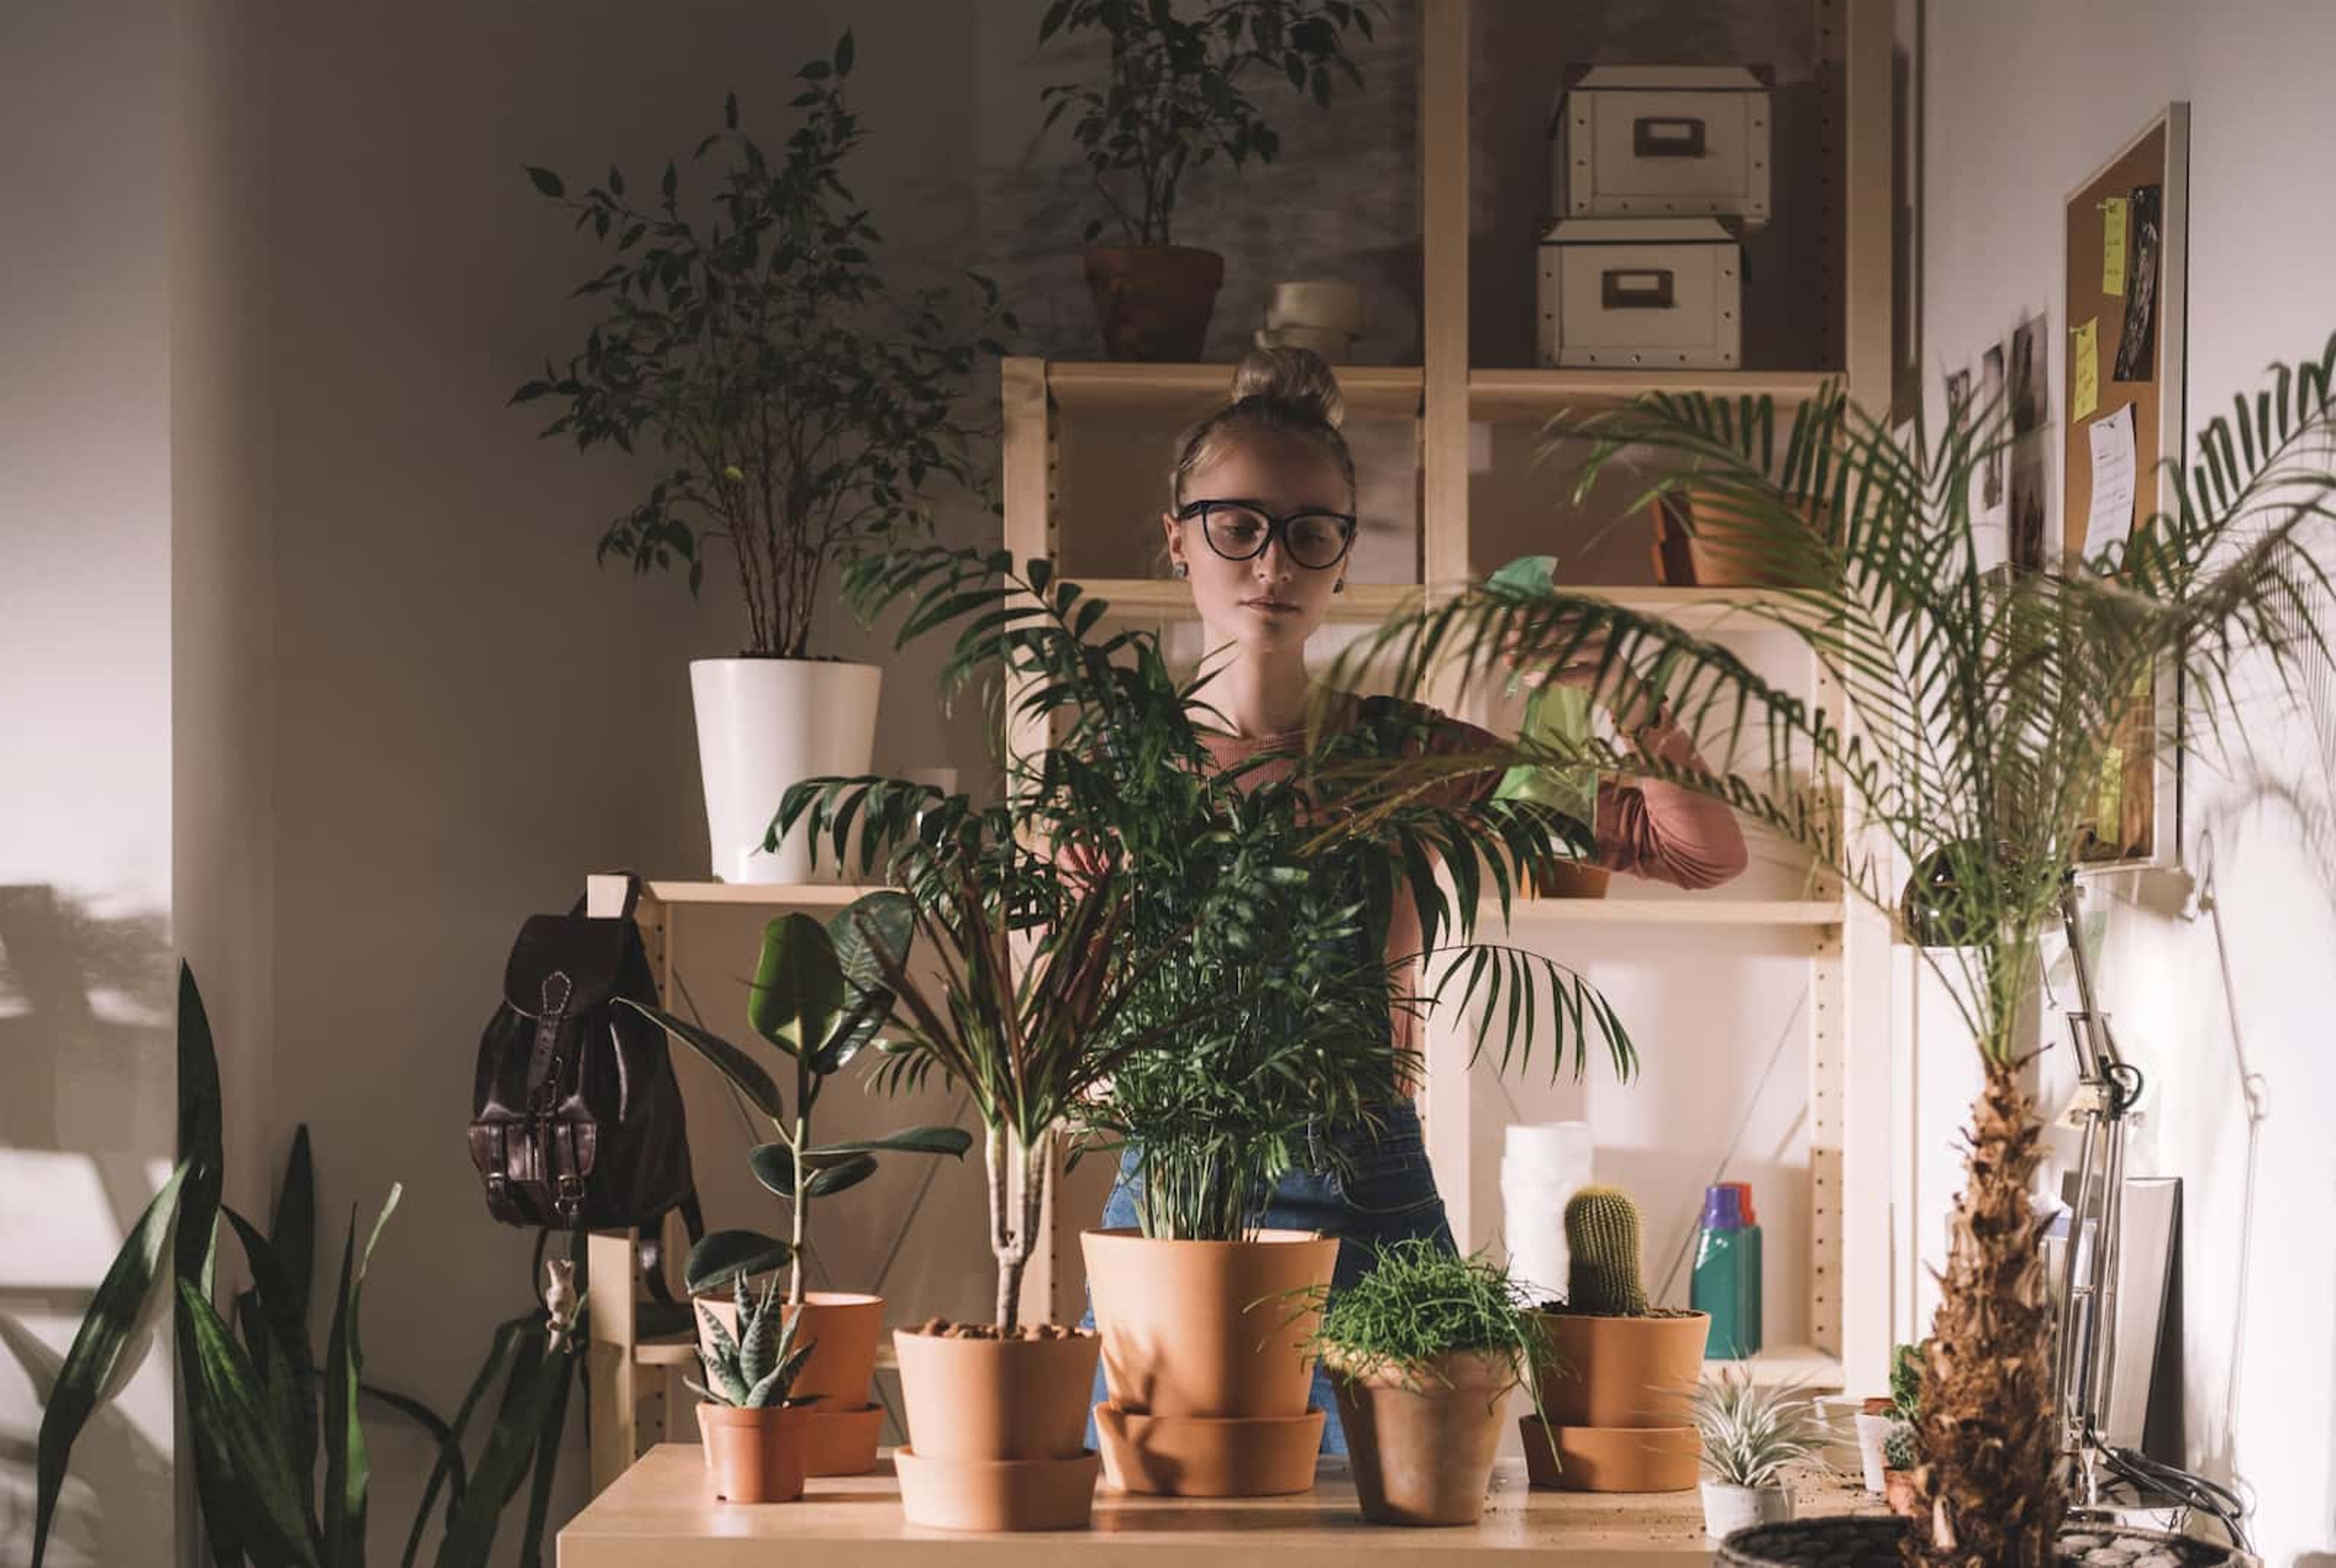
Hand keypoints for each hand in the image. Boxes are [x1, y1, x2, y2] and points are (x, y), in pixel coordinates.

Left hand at [1504, 628, 1653, 720]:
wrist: (1623, 687)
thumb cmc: (1592, 661)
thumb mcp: (1576, 641)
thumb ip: (1552, 632)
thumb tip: (1513, 629)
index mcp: (1591, 617)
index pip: (1559, 609)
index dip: (1535, 613)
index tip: (1513, 616)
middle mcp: (1598, 630)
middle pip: (1557, 631)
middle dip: (1529, 637)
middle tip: (1508, 642)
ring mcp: (1602, 651)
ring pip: (1561, 652)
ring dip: (1532, 657)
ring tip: (1512, 662)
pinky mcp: (1602, 674)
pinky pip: (1570, 675)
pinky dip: (1547, 678)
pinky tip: (1529, 679)